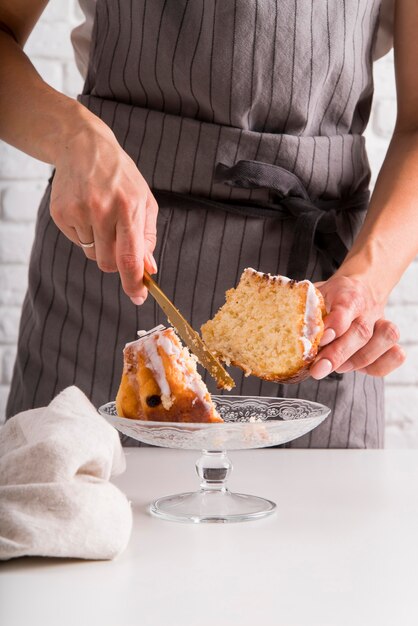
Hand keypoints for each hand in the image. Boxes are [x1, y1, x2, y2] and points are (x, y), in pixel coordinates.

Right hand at [50, 117, 157, 303]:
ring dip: (99, 245)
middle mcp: (102, 210)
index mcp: (128, 208)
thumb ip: (148, 236)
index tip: (138, 297)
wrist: (84, 147)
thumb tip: (148, 269)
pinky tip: (86, 211)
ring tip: (101, 216)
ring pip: (92, 254)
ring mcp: (78, 212)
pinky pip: (77, 242)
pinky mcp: (61, 214)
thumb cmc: (121, 177)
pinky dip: (84, 234)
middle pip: (107, 263)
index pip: (130, 258)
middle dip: (115, 261)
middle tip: (117, 239)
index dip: (134, 283)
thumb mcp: (145, 200)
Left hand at [310, 275, 405, 378]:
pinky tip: (359, 369)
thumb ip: (306, 310)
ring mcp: (381, 324)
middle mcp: (367, 309)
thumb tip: (290, 329)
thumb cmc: (334, 296)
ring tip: (337, 368)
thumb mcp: (315, 295)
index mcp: (348, 294)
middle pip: (361, 331)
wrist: (363, 286)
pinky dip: (380, 365)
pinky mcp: (388, 340)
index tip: (320, 339)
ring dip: (359, 359)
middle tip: (318, 368)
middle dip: (338, 353)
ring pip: (384, 340)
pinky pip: (395, 354)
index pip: (345, 308)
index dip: (334, 324)